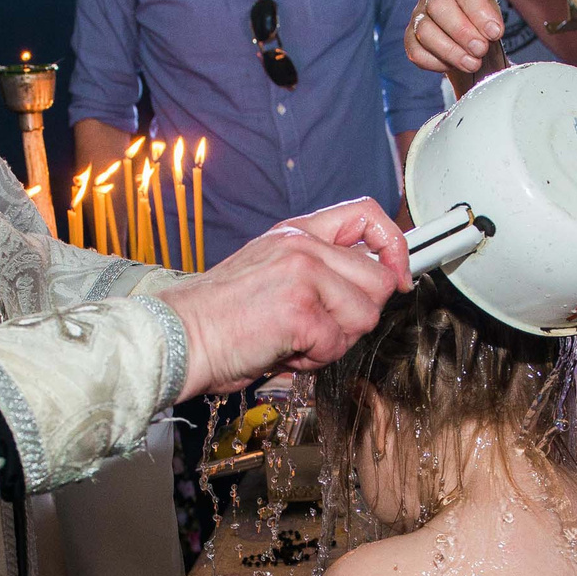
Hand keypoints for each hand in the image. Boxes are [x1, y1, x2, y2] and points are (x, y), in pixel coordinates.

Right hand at [159, 199, 411, 400]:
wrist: (178, 338)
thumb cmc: (219, 318)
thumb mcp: (270, 273)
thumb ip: (318, 272)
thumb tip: (371, 289)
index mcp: (295, 233)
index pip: (366, 215)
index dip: (393, 247)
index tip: (398, 277)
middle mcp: (301, 245)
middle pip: (378, 281)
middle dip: (355, 317)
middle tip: (316, 330)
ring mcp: (302, 273)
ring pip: (364, 316)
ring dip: (334, 342)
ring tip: (293, 342)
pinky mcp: (300, 309)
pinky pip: (337, 343)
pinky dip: (314, 360)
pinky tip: (283, 352)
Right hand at [405, 0, 506, 75]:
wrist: (470, 42)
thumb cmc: (482, 24)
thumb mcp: (493, 15)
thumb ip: (493, 21)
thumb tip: (491, 31)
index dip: (480, 12)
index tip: (494, 33)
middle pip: (438, 5)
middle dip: (462, 32)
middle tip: (481, 50)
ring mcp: (418, 14)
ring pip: (424, 31)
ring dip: (451, 51)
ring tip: (472, 63)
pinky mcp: (410, 37)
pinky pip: (415, 51)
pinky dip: (435, 62)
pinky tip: (452, 66)